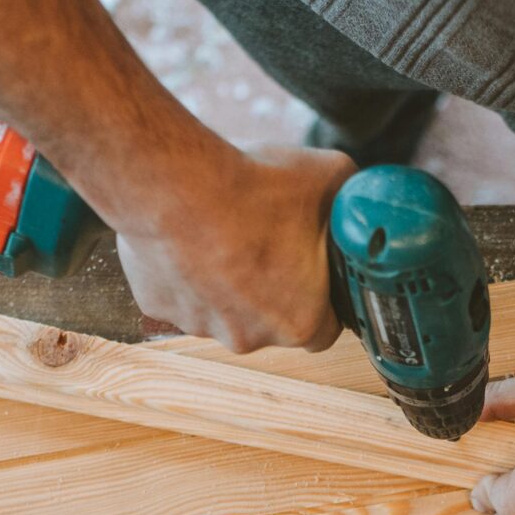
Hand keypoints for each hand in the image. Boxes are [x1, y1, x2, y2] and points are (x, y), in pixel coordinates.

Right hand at [114, 144, 352, 352]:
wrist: (177, 185)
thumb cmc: (254, 190)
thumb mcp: (329, 178)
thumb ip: (349, 200)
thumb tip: (356, 197)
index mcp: (301, 322)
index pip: (325, 329)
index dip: (323, 299)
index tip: (314, 272)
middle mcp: (250, 336)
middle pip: (271, 320)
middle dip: (272, 288)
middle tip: (266, 241)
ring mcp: (200, 324)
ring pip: (223, 308)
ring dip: (227, 280)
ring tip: (225, 232)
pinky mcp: (158, 306)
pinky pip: (181, 292)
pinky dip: (186, 270)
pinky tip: (191, 233)